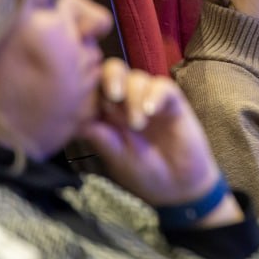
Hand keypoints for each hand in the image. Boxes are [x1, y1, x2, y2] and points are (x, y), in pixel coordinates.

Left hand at [78, 59, 241, 224]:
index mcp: (108, 114)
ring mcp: (151, 101)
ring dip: (134, 97)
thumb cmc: (145, 175)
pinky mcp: (173, 103)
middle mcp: (128, 102)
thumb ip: (103, 140)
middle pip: (114, 71)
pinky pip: (163, 87)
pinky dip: (155, 95)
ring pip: (137, 78)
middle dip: (111, 78)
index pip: (94, 88)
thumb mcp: (118, 160)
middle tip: (113, 96)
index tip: (87, 103)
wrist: (179, 187)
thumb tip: (79, 123)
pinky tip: (151, 112)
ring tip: (138, 125)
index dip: (89, 89)